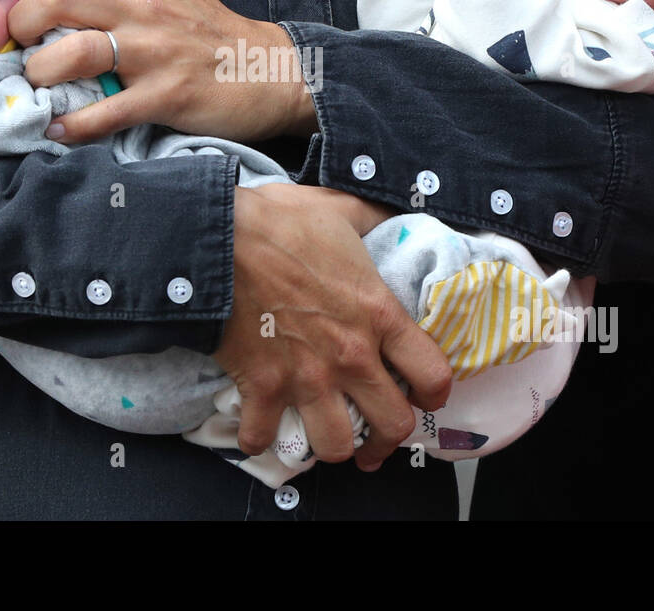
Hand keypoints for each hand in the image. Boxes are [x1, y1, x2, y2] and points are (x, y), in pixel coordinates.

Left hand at [8, 0, 318, 143]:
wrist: (273, 70)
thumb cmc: (216, 36)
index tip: (18, 22)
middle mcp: (141, 11)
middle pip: (58, 0)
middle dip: (21, 26)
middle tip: (18, 50)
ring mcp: (153, 54)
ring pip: (74, 54)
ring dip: (41, 76)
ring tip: (35, 92)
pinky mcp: (166, 96)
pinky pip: (106, 112)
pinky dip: (73, 126)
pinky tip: (58, 132)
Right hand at [213, 184, 451, 469]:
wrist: (218, 235)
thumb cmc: (279, 220)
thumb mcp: (340, 207)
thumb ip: (373, 215)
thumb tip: (390, 207)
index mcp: (378, 314)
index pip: (433, 373)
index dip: (435, 392)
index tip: (422, 395)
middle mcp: (350, 356)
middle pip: (394, 425)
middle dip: (389, 438)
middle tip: (377, 435)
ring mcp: (305, 377)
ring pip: (336, 447)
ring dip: (332, 446)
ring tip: (325, 434)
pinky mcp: (261, 387)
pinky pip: (264, 438)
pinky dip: (260, 438)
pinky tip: (261, 428)